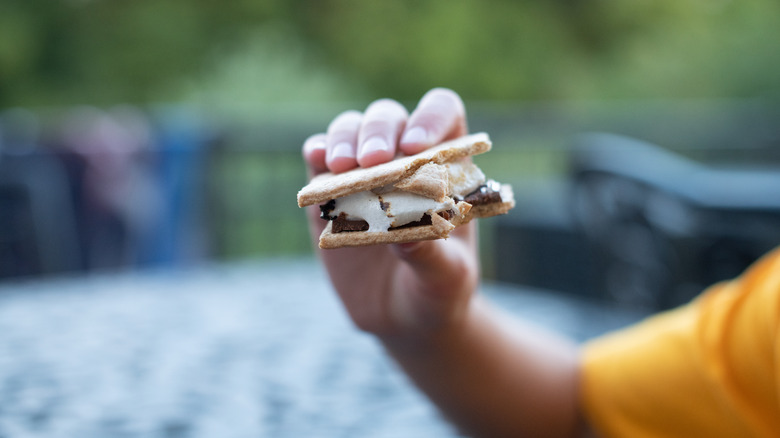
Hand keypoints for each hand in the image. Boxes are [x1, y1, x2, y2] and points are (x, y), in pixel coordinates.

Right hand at [301, 88, 478, 342]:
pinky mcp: (329, 191)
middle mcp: (404, 159)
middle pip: (390, 118)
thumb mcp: (445, 278)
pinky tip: (317, 161)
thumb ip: (429, 253)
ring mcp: (363, 173)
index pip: (443, 115)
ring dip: (345, 139)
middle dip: (379, 131)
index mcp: (447, 168)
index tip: (416, 147)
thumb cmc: (437, 291)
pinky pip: (318, 157)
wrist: (403, 317)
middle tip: (372, 161)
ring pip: (350, 129)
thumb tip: (400, 228)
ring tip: (342, 166)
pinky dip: (316, 152)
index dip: (430, 118)